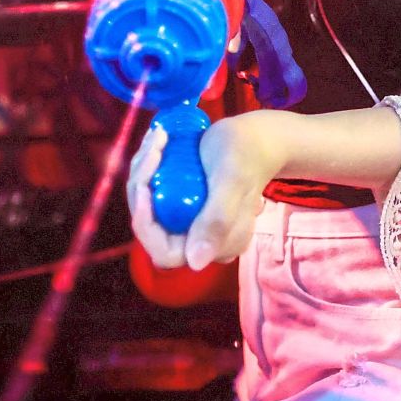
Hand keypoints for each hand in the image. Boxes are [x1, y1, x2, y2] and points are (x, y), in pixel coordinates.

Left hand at [126, 111, 285, 270]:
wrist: (258, 138)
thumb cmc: (248, 154)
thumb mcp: (232, 182)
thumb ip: (218, 220)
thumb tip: (196, 263)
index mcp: (219, 245)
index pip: (167, 253)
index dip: (147, 225)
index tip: (143, 187)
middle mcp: (204, 242)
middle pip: (154, 229)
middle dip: (142, 189)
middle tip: (154, 149)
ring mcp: (194, 224)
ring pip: (152, 209)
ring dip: (145, 173)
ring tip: (158, 137)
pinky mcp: (188, 207)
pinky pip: (158, 196)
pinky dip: (151, 169)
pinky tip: (161, 142)